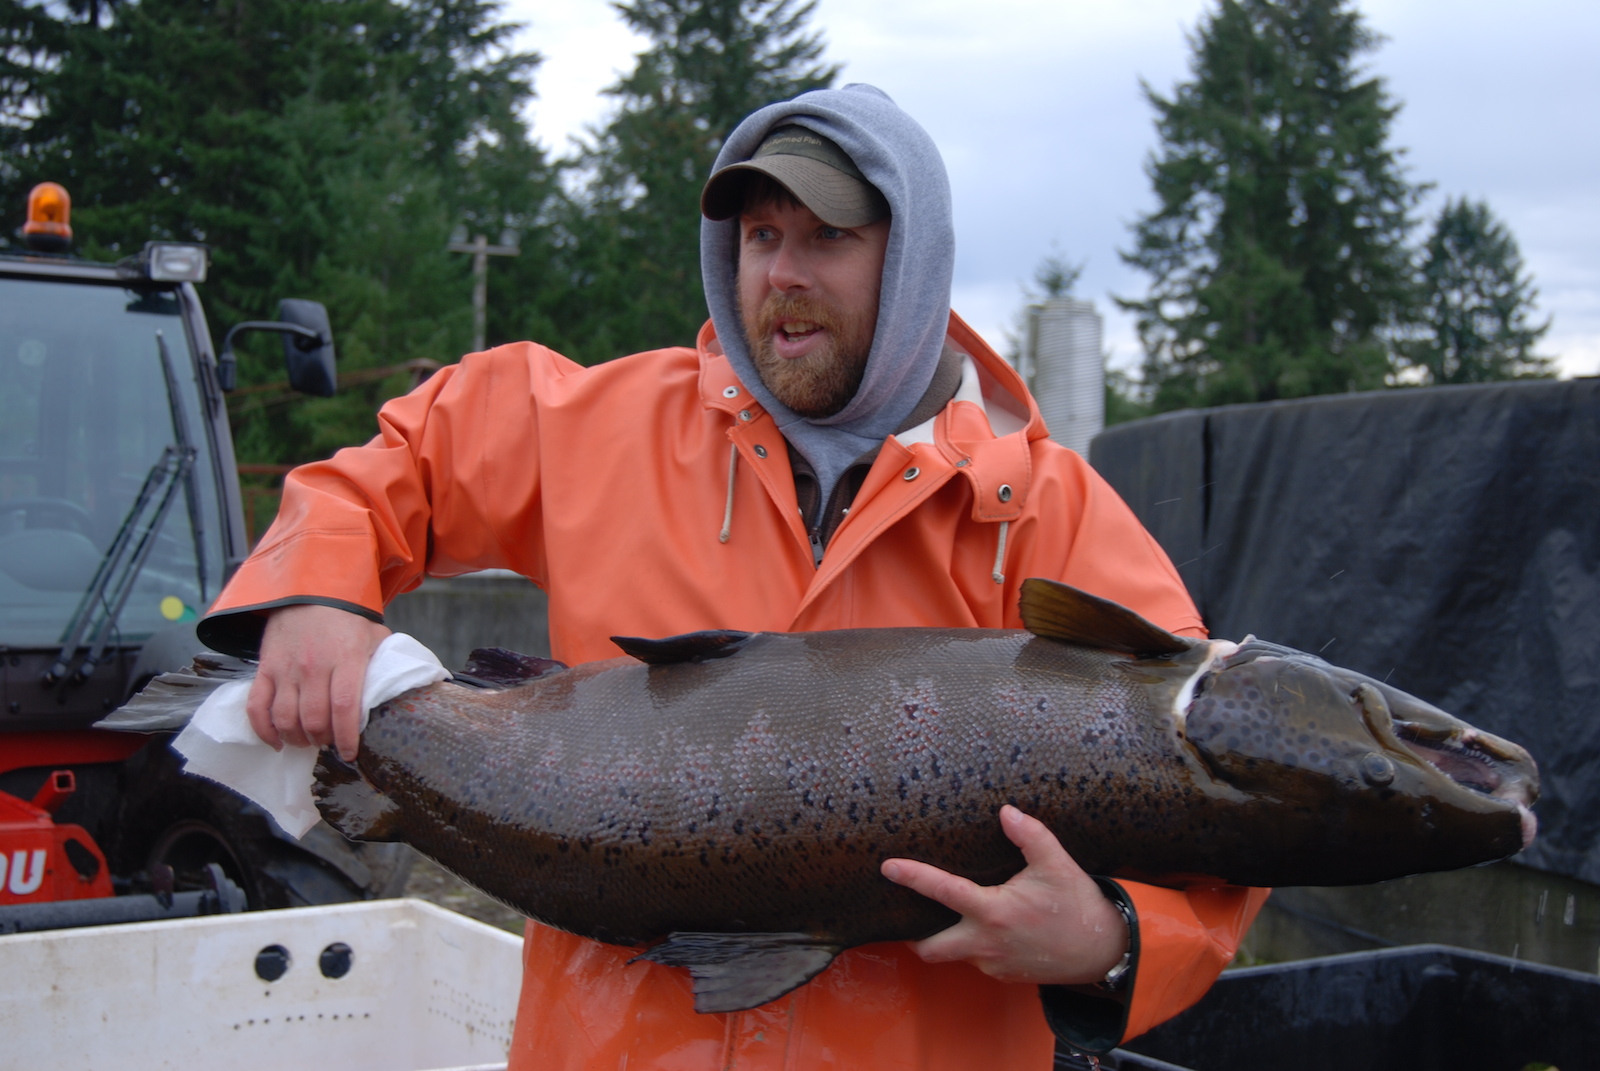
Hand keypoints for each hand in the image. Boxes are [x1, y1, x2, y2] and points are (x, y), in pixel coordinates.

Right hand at [245, 604, 390, 760]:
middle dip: (323, 740)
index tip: (350, 753)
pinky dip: (264, 730)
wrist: (309, 591)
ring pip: (285, 718)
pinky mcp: (265, 669)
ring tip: (308, 741)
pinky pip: (257, 707)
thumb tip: (405, 691)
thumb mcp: (375, 637)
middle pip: (314, 718)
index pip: (344, 707)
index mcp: (346, 658)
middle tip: (329, 743)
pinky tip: (277, 741)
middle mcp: (314, 665)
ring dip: (297, 739)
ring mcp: (286, 668)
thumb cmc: (348, 620)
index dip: (346, 737)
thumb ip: (386, 664)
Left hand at [880, 805, 1127, 985]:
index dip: (913, 878)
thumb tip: (1005, 811)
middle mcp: (987, 943)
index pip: (943, 892)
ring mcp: (994, 964)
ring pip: (955, 954)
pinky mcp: (1003, 975)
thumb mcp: (1057, 864)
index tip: (888, 868)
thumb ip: (1030, 835)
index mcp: (994, 912)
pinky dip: (973, 945)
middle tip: (906, 915)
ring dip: (948, 937)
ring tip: (948, 915)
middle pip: (931, 949)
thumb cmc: (1077, 904)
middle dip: (913, 935)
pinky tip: (984, 928)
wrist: (1102, 951)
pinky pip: (978, 960)